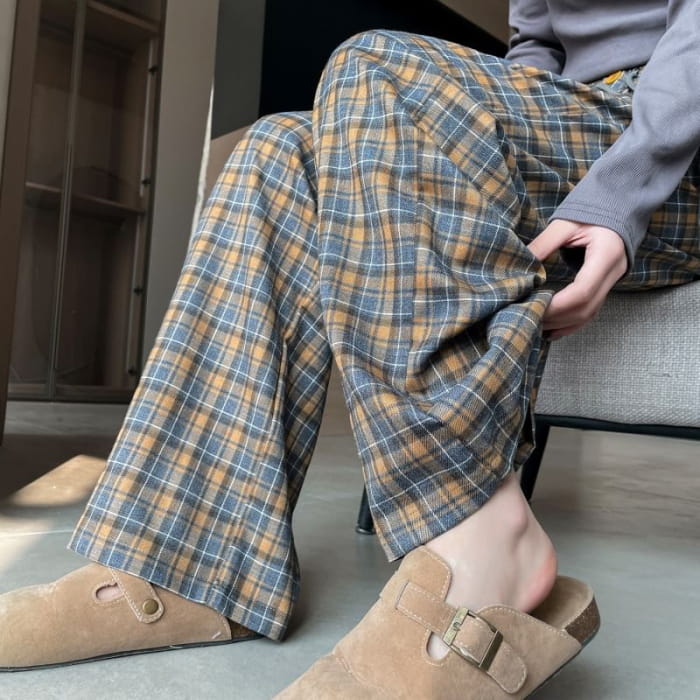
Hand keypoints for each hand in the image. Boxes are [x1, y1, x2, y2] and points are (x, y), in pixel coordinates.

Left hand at [527, 219, 627, 339]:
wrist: (618, 205)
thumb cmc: (591, 211)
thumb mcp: (564, 224)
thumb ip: (543, 244)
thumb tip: (520, 265)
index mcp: (605, 254)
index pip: (583, 291)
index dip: (558, 305)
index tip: (534, 306)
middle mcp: (614, 272)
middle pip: (586, 308)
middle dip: (557, 317)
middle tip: (529, 317)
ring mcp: (613, 281)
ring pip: (589, 313)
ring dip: (563, 324)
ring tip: (537, 325)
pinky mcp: (607, 285)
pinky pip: (591, 311)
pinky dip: (571, 323)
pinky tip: (552, 330)